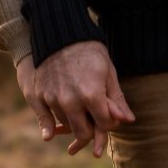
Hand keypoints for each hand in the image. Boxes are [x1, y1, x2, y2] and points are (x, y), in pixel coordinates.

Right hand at [23, 40, 134, 157]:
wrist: (59, 33)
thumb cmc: (89, 52)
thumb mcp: (108, 72)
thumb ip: (116, 100)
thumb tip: (128, 121)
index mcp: (91, 95)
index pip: (104, 125)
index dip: (109, 123)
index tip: (109, 117)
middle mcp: (71, 101)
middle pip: (83, 133)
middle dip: (92, 132)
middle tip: (95, 125)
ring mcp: (53, 99)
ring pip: (66, 126)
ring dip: (74, 124)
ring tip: (79, 113)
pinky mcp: (39, 96)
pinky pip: (46, 120)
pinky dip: (50, 127)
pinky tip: (52, 133)